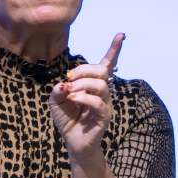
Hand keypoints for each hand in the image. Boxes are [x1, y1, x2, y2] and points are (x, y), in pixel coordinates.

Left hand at [52, 32, 123, 160]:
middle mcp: (103, 92)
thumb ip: (59, 89)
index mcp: (93, 85)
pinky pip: (97, 102)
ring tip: (70, 93)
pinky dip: (83, 98)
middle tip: (69, 79)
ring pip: (100, 85)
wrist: (72, 142)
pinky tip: (73, 100)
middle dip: (84, 70)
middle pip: (102, 71)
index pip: (107, 64)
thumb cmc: (67, 119)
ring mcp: (105, 104)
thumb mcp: (56, 100)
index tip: (121, 35)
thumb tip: (66, 83)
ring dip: (82, 85)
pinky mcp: (104, 117)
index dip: (114, 49)